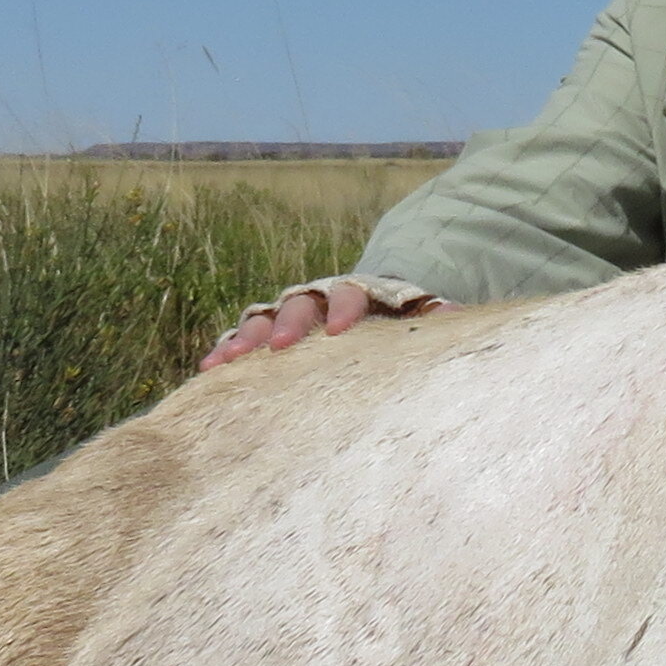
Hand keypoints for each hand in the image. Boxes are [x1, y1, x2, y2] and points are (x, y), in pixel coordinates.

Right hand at [200, 275, 445, 369]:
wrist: (369, 311)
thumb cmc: (394, 323)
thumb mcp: (415, 318)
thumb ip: (432, 315)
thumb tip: (456, 317)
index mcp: (357, 294)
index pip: (349, 295)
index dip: (345, 310)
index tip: (342, 331)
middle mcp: (317, 299)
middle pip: (299, 304)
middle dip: (288, 324)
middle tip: (279, 348)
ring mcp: (286, 316)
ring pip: (263, 320)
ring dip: (246, 339)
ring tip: (227, 363)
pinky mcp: (264, 335)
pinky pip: (240, 339)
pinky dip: (226, 350)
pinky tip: (210, 371)